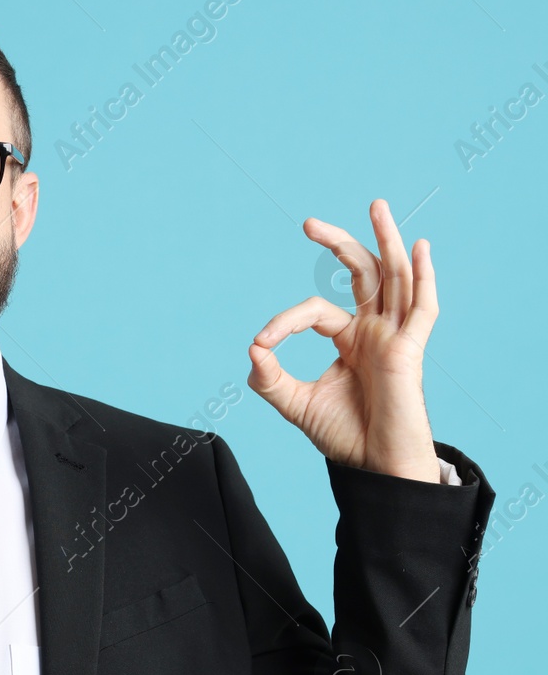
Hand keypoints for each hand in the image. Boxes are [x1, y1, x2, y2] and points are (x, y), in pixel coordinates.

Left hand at [248, 199, 443, 482]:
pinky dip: (423, 278)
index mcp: (350, 340)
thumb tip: (252, 348)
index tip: (261, 342)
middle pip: (363, 274)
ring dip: (386, 241)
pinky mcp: (410, 352)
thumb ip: (270, 379)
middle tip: (308, 223)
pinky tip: (419, 248)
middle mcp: (375, 332)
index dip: (284, 321)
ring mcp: (395, 338)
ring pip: (394, 278)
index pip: (316, 311)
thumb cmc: (345, 437)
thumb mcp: (296, 405)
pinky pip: (423, 309)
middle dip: (340, 244)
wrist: (374, 468)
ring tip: (375, 206)